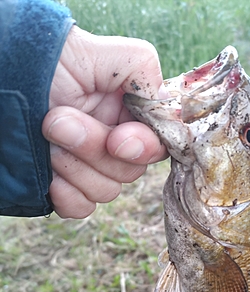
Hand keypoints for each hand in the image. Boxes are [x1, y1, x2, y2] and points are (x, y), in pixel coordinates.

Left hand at [42, 26, 167, 217]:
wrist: (6, 76)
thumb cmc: (52, 60)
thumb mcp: (102, 55)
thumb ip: (143, 72)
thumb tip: (164, 107)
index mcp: (129, 117)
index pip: (156, 147)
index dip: (141, 149)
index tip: (116, 139)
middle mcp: (113, 145)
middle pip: (129, 172)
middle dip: (93, 148)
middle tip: (58, 121)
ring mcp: (89, 168)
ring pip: (106, 191)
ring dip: (75, 167)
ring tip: (47, 135)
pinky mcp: (67, 186)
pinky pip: (82, 208)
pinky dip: (68, 195)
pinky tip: (50, 176)